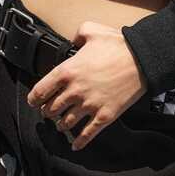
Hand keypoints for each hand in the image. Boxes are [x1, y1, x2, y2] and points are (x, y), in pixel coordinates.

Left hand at [26, 21, 146, 150]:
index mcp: (68, 71)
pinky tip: (75, 146)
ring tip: (61, 124)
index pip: (41, 91)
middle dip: (48, 111)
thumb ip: (77, 34)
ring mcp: (89, 105)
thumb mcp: (91, 30)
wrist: (142, 59)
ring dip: (61, 125)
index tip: (33, 101)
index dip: (34, 98)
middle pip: (51, 109)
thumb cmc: (117, 44)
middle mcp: (75, 91)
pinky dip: (80, 142)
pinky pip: (87, 134)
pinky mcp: (104, 115)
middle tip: (48, 111)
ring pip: (66, 123)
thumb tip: (73, 41)